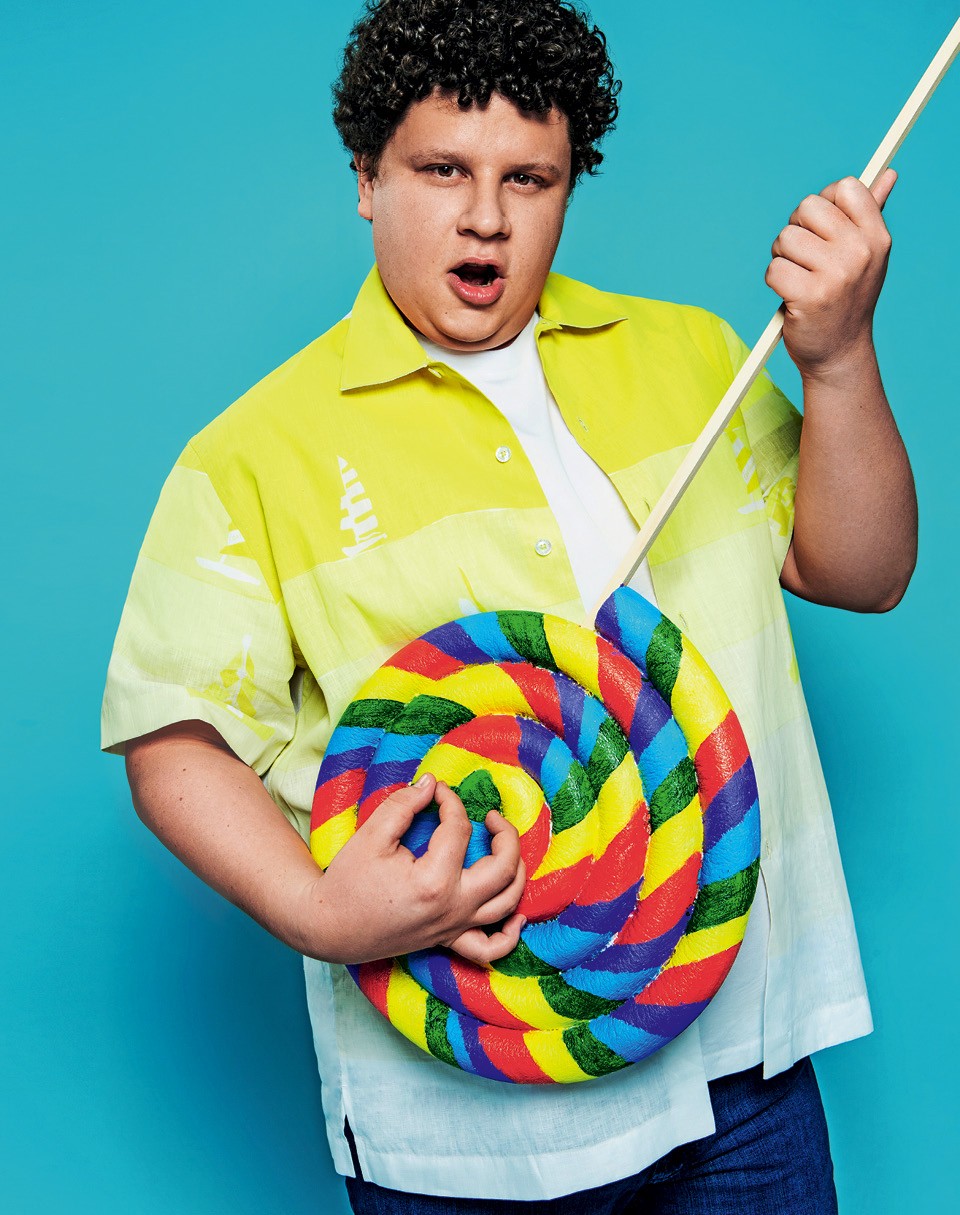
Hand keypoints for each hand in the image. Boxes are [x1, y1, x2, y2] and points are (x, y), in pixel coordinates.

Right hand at [309, 774, 525, 965]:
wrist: (330, 927)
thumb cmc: (348, 881)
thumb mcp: (371, 835)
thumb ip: (404, 804)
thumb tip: (431, 784)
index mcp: (434, 880)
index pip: (459, 829)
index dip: (451, 802)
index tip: (437, 790)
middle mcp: (452, 908)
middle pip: (504, 867)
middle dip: (505, 833)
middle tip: (490, 816)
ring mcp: (453, 928)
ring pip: (507, 903)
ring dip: (517, 871)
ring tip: (505, 847)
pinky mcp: (448, 941)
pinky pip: (491, 948)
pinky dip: (510, 934)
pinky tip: (517, 915)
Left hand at [765, 169, 895, 379]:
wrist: (839, 352)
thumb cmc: (847, 298)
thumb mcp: (867, 255)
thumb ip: (872, 212)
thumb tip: (888, 174)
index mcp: (877, 236)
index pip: (846, 186)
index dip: (825, 203)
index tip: (823, 229)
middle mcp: (860, 252)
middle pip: (807, 207)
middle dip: (796, 230)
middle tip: (805, 259)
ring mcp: (836, 275)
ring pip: (785, 238)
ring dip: (783, 258)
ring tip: (799, 278)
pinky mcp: (809, 296)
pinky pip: (773, 269)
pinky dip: (774, 282)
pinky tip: (791, 296)